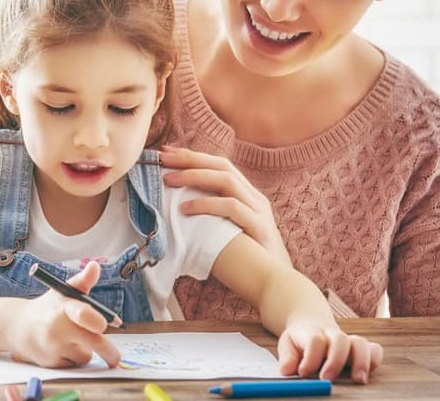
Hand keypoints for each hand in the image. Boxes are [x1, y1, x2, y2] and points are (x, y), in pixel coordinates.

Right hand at [5, 261, 120, 368]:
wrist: (19, 326)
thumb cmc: (49, 308)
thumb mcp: (63, 292)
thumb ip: (83, 281)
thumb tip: (95, 266)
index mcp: (64, 308)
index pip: (83, 314)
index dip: (98, 320)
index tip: (110, 324)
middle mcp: (57, 328)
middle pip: (94, 343)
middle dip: (109, 352)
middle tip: (115, 358)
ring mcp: (53, 347)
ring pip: (85, 355)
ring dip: (85, 350)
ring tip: (71, 339)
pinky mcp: (51, 363)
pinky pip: (73, 364)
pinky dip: (72, 358)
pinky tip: (60, 348)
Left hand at [160, 145, 290, 264]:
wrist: (277, 286)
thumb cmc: (245, 261)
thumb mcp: (224, 231)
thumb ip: (208, 216)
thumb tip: (174, 207)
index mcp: (247, 195)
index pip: (219, 165)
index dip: (193, 156)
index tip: (166, 152)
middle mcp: (254, 198)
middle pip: (222, 165)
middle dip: (190, 159)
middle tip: (162, 158)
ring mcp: (259, 211)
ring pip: (227, 180)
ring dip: (194, 177)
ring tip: (169, 181)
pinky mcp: (260, 228)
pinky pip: (232, 208)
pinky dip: (207, 204)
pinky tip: (185, 208)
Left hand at [278, 321, 382, 383]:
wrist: (312, 324)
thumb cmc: (300, 340)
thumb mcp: (287, 344)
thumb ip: (287, 357)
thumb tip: (287, 370)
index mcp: (313, 332)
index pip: (315, 340)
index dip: (310, 358)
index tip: (303, 373)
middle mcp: (333, 335)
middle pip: (340, 340)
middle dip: (335, 361)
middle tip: (326, 378)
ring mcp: (349, 341)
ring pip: (360, 343)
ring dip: (361, 361)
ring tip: (358, 380)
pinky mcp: (361, 348)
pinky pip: (375, 350)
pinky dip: (374, 360)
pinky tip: (368, 373)